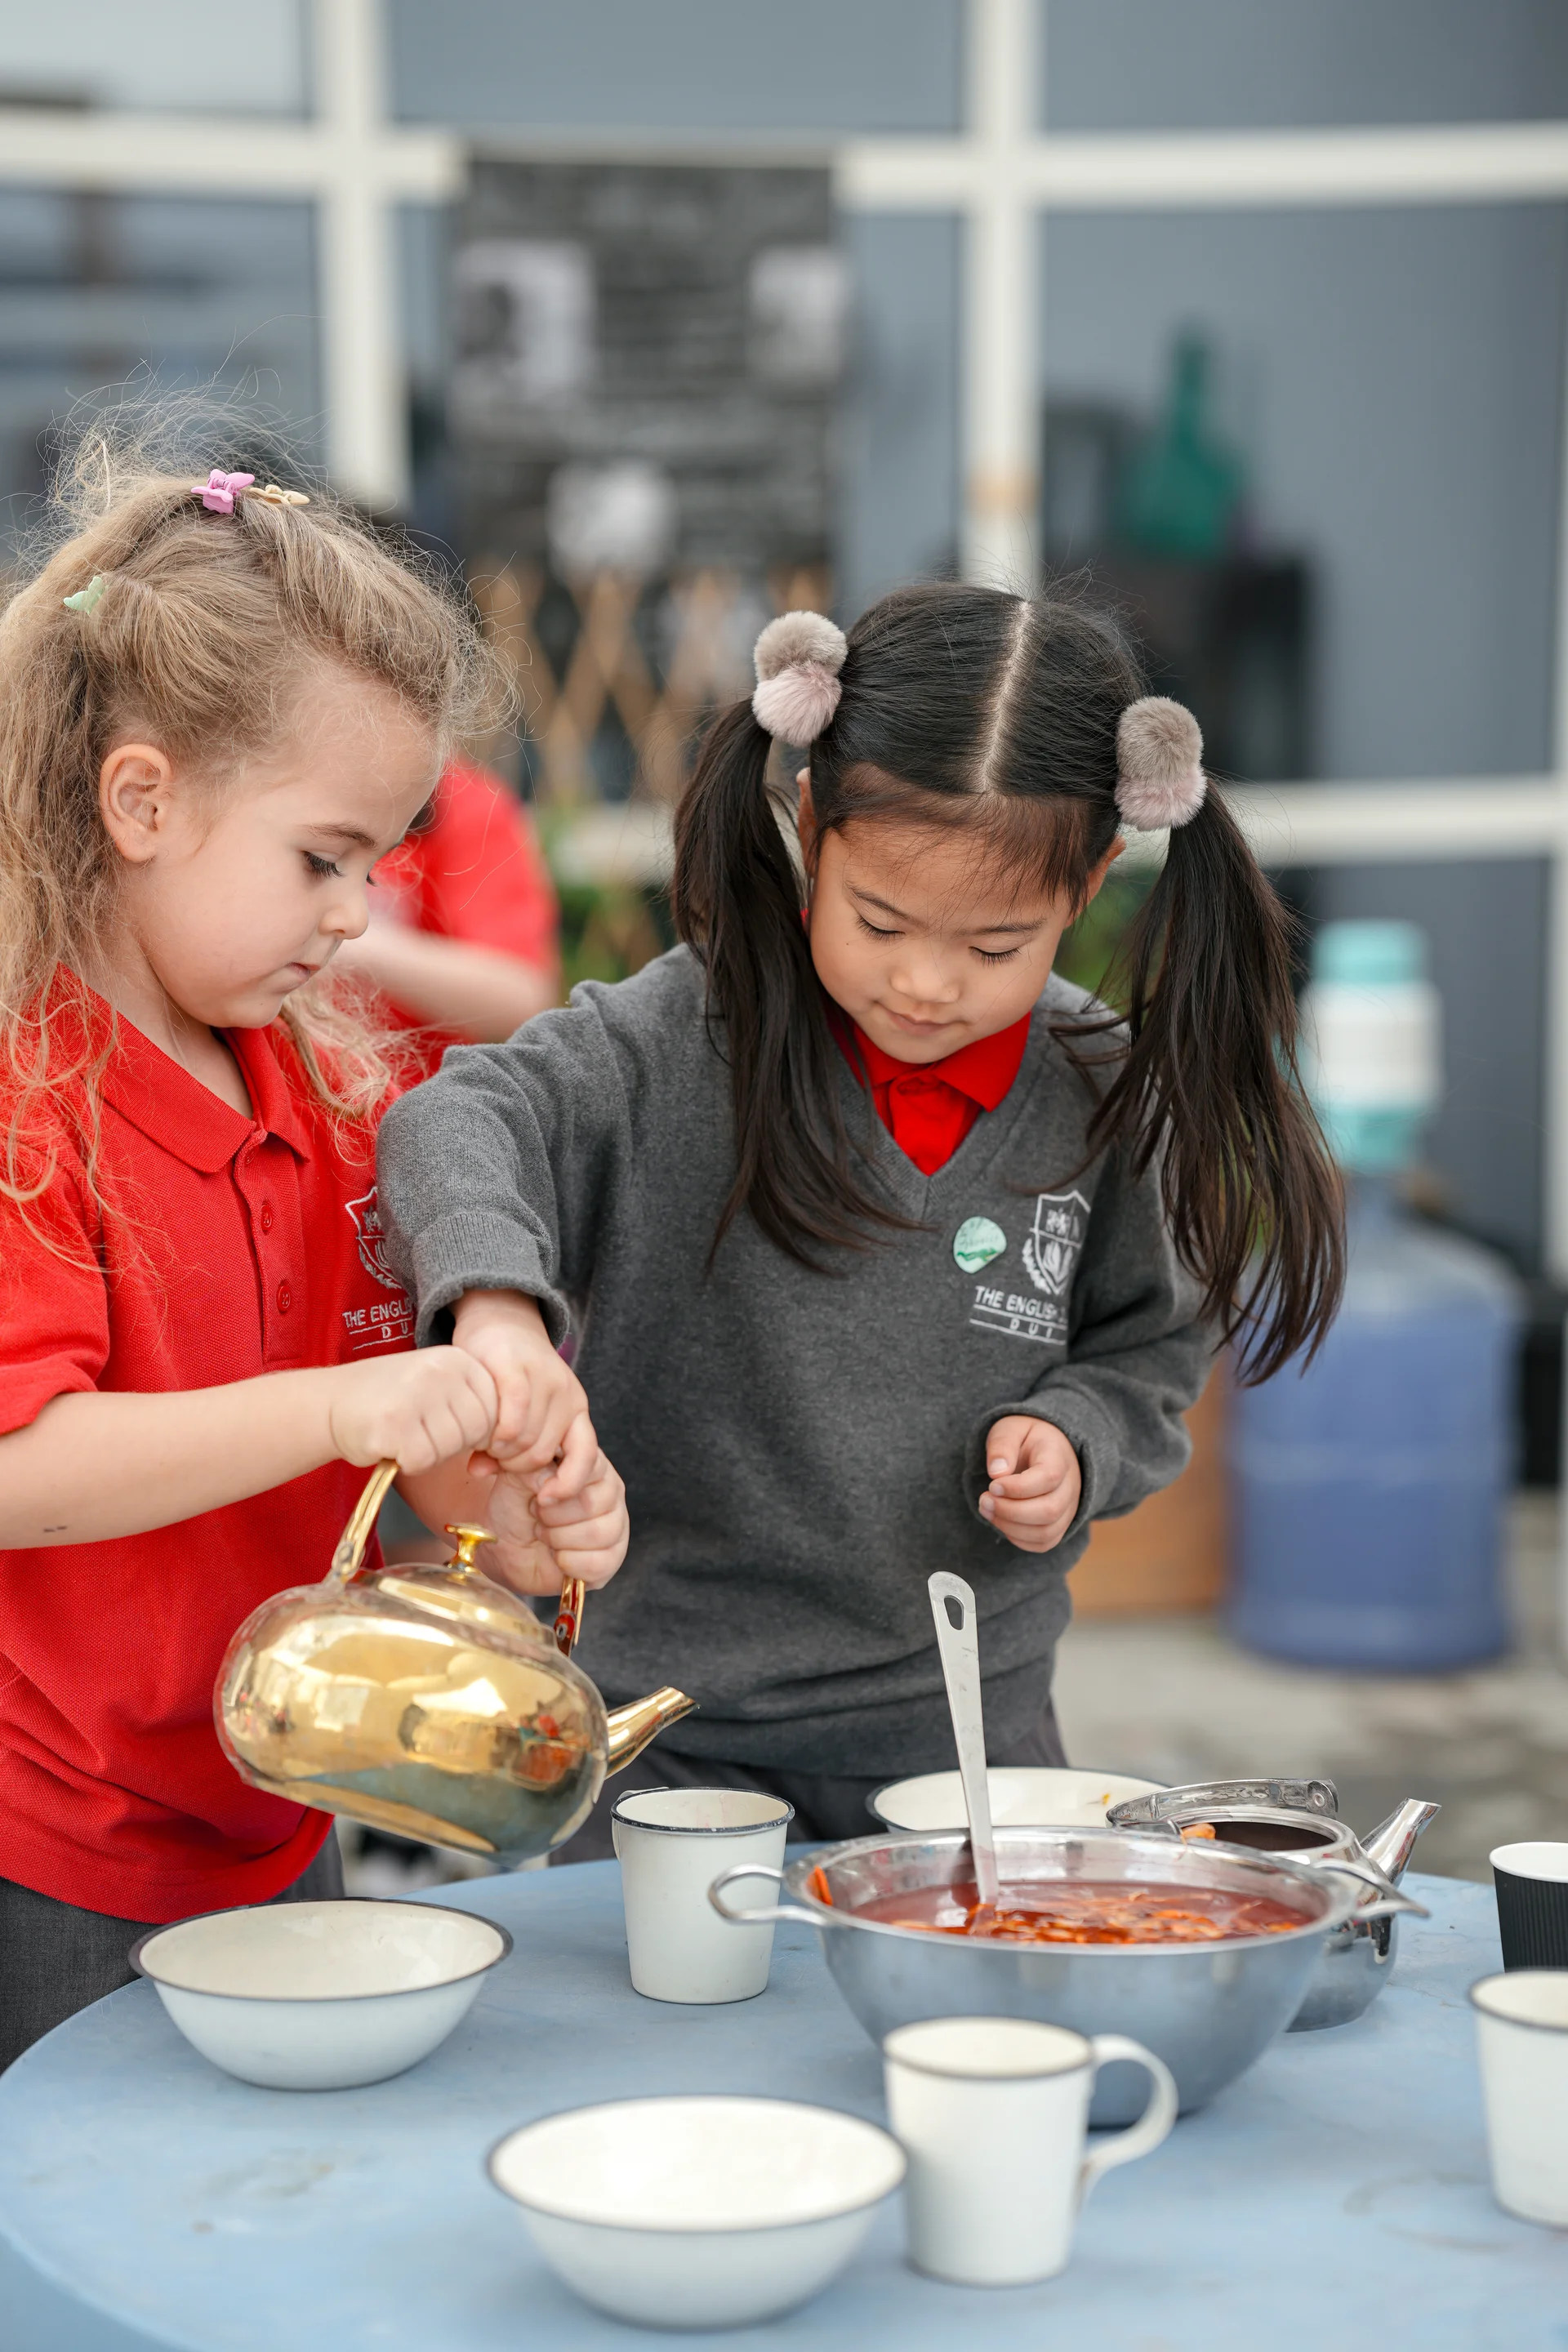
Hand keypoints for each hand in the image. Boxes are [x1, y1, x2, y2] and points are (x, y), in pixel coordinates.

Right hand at [325, 1346, 496, 1473]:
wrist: (331, 1403)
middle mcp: (439, 1371)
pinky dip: (408, 1462)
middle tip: (422, 1432)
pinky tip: (391, 1444)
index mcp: (457, 1359)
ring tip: (406, 1434)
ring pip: (451, 1448)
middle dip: (453, 1444)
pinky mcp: (393, 1424)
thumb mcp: (438, 1383)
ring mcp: (415, 1395)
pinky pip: (422, 1460)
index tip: (448, 1427)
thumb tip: (509, 1437)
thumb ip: (472, 1400)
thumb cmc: (391, 1399)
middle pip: (477, 1431)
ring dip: (430, 1453)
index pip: (495, 1410)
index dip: (476, 1431)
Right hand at [451, 1290, 586, 1473]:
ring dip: (500, 1451)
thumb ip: (506, 1447)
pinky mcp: (520, 1367)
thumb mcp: (518, 1413)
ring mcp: (547, 1380)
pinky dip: (497, 1433)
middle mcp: (569, 1396)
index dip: (568, 1485)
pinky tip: (483, 1431)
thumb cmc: (507, 1375)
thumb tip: (479, 1473)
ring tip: (485, 1441)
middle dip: (514, 1467)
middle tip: (493, 1457)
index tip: (544, 1501)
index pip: (586, 1457)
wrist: (500, 1319)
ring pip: (526, 1440)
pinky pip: (513, 1416)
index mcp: (575, 1411)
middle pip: (543, 1456)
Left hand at [471, 1416, 629, 1596]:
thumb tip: (551, 1480)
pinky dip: (569, 1563)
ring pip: (598, 1534)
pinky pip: (599, 1563)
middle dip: (552, 1517)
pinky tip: (559, 1556)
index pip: (590, 1461)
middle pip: (591, 1503)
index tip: (539, 1498)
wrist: (507, 1547)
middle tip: (539, 1517)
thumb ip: (534, 1470)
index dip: (563, 1483)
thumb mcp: (515, 1481)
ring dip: (559, 1540)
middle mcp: (609, 1487)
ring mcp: (616, 1522)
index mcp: (588, 1461)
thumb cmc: (515, 1508)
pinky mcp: (614, 1555)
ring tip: (547, 1535)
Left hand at [979, 1416, 1081, 1553]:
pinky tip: (1000, 1520)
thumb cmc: (1024, 1438)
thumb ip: (1002, 1445)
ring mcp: (1068, 1508)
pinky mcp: (1060, 1524)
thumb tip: (996, 1473)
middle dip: (1010, 1511)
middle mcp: (1070, 1485)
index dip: (1018, 1488)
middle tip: (984, 1499)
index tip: (992, 1485)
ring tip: (987, 1509)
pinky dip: (1018, 1538)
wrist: (1043, 1449)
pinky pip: (1043, 1543)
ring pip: (1046, 1532)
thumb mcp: (1010, 1429)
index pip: (1048, 1478)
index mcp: (1059, 1457)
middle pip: (1049, 1510)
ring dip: (1010, 1527)